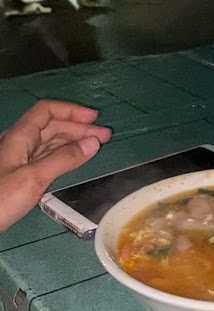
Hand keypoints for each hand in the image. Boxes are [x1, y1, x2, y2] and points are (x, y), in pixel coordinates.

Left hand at [0, 100, 111, 229]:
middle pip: (51, 126)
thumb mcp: (34, 178)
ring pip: (49, 142)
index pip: (47, 111)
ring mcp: (19, 160)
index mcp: (19, 137)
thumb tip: (93, 142)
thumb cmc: (0, 199)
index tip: (95, 119)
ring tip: (96, 146)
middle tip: (105, 136)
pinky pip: (46, 157)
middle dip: (78, 127)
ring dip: (73, 140)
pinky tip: (76, 160)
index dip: (71, 111)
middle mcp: (19, 144)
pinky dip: (64, 155)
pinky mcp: (20, 176)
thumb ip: (64, 159)